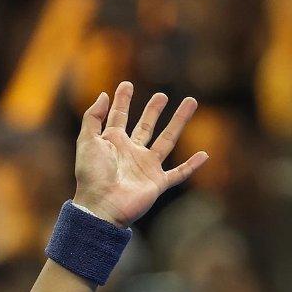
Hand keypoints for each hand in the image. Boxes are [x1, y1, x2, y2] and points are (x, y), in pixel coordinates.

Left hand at [73, 82, 206, 227]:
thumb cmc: (92, 176)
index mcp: (112, 143)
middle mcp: (131, 153)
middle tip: (161, 95)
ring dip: (179, 122)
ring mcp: (145, 167)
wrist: (102, 206)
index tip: (126, 84)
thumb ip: (93, 117)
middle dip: (153, 110)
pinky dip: (191, 166)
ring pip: (167, 140)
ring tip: (190, 102)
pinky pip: (178, 173)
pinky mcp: (157, 183)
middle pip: (145, 126)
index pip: (119, 117)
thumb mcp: (87, 142)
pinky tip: (204, 155)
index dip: (122, 101)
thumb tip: (103, 95)